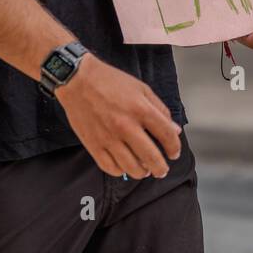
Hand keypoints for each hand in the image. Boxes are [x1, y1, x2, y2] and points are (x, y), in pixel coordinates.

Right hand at [56, 52, 181, 178]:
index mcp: (141, 109)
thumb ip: (160, 109)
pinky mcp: (93, 144)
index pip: (167, 136)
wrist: (77, 80)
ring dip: (142, 173)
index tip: (174, 153)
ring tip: (145, 171)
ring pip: (131, 167)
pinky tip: (124, 167)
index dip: (174, 148)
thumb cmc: (110, 81)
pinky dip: (120, 171)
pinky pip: (110, 167)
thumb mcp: (141, 88)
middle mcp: (126, 126)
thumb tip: (175, 130)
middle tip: (162, 170)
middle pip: (151, 157)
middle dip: (161, 168)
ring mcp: (108, 137)